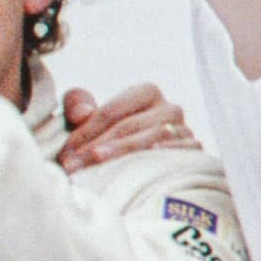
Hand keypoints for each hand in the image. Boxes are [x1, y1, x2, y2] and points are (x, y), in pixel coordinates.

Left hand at [59, 83, 201, 172]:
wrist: (147, 167)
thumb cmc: (110, 137)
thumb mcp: (90, 117)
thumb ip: (77, 104)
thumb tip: (81, 114)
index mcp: (146, 93)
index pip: (111, 111)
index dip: (85, 132)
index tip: (65, 153)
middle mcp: (170, 109)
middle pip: (129, 127)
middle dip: (97, 146)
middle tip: (73, 165)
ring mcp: (186, 131)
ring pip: (153, 139)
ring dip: (121, 154)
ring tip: (96, 165)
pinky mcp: (196, 154)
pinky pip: (180, 154)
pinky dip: (160, 159)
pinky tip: (141, 166)